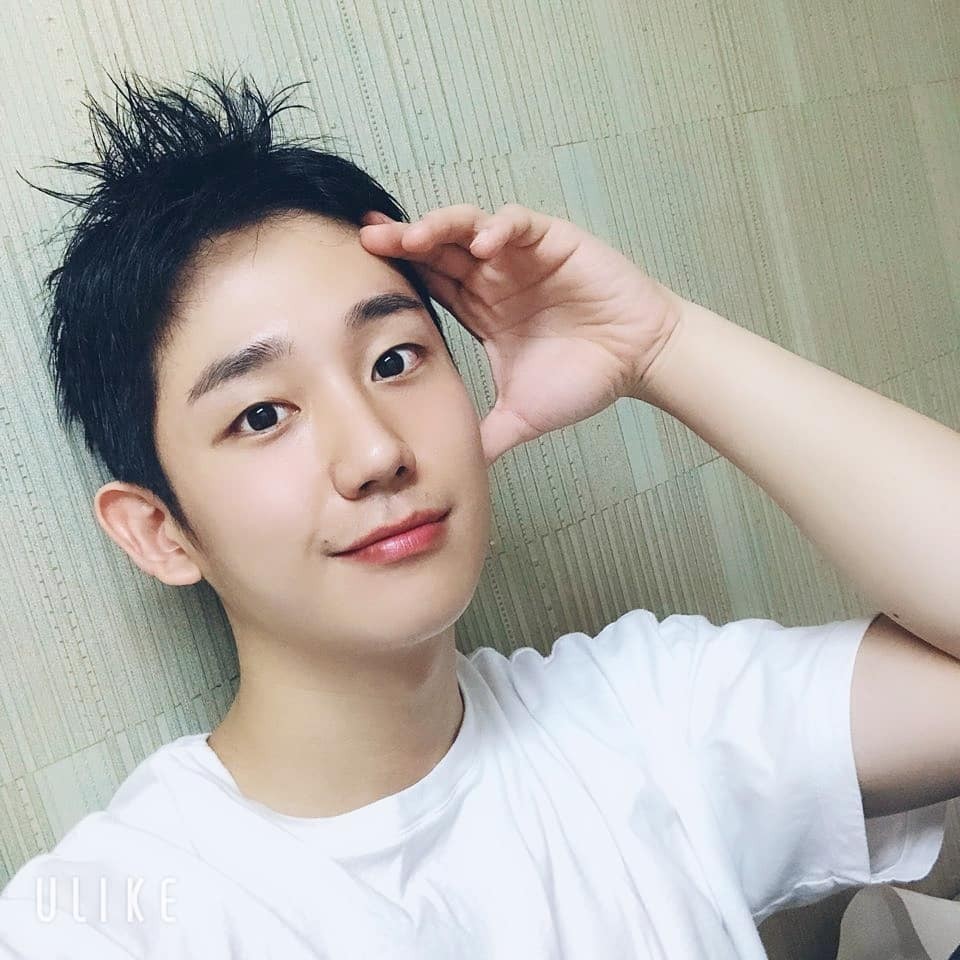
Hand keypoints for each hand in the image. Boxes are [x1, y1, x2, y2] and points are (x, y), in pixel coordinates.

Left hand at [358, 203, 683, 466]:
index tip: (357, 275)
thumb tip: (453, 472)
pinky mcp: (552, 240)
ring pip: (469, 227)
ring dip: (440, 228)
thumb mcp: (521, 416)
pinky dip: (499, 227)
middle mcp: (494, 278)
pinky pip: (517, 222)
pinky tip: (484, 245)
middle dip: (403, 242)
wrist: (639, 360)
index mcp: (480, 310)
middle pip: (438, 250)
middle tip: (368, 242)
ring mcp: (521, 256)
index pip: (428, 284)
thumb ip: (484, 438)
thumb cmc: (586, 380)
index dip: (396, 276)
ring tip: (414, 237)